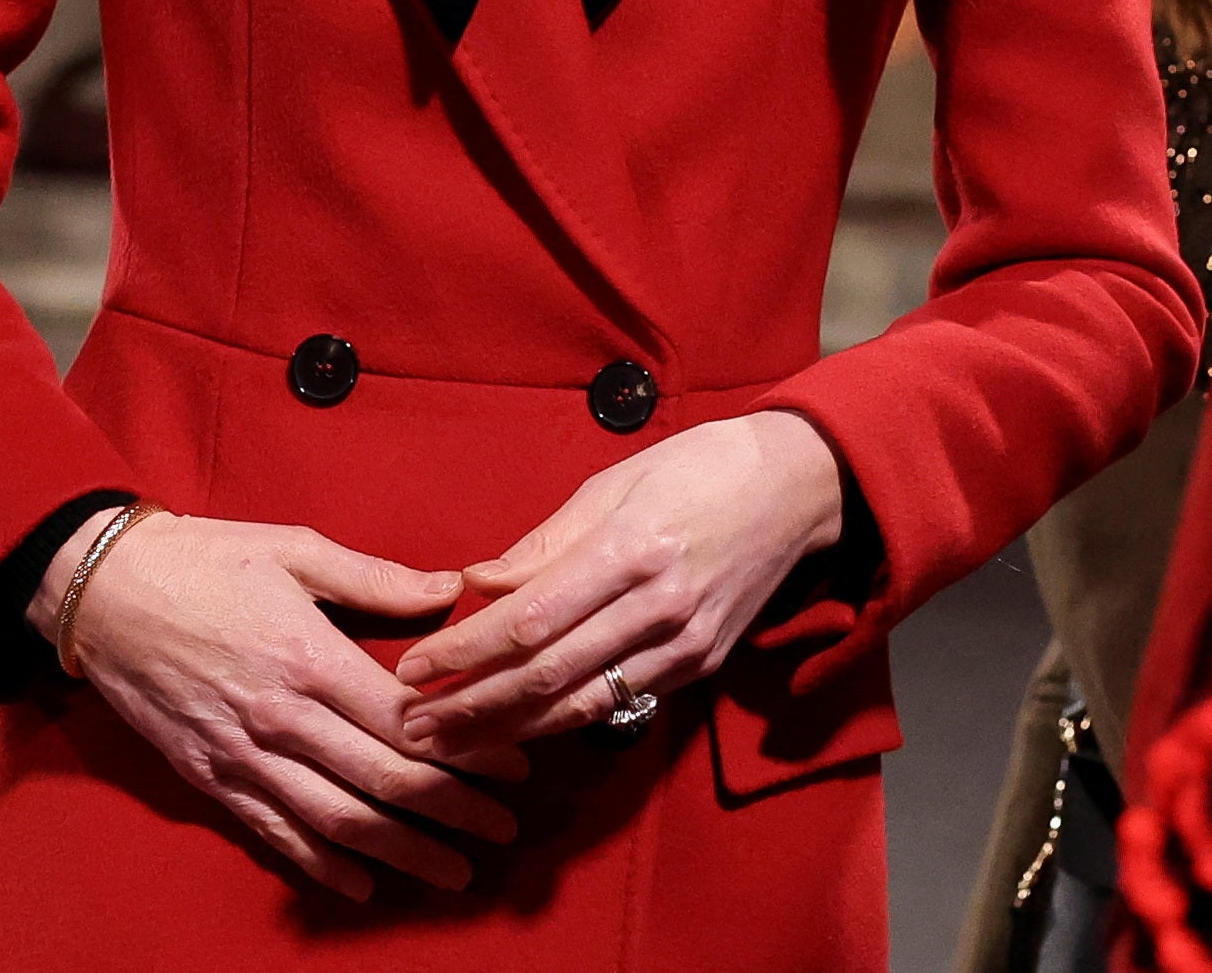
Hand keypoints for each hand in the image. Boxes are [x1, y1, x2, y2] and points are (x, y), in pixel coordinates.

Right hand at [37, 510, 529, 902]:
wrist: (102, 593)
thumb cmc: (206, 561)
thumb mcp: (297, 549)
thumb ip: (379, 579)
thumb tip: (452, 590)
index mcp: (311, 656)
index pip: (407, 720)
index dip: (468, 749)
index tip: (516, 767)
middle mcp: (280, 717)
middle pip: (383, 780)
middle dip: (452, 812)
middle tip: (502, 832)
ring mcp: (242, 755)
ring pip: (335, 820)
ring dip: (399, 851)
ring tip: (452, 872)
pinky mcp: (209, 778)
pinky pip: (273, 833)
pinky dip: (319, 865)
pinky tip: (362, 883)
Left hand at [397, 411, 846, 753]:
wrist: (799, 488)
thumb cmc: (700, 468)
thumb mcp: (616, 480)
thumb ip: (545, 542)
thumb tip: (476, 583)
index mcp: (631, 549)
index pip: (529, 620)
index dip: (464, 652)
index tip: (413, 667)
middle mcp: (659, 606)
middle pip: (546, 676)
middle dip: (471, 707)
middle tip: (411, 726)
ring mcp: (684, 643)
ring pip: (581, 705)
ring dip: (507, 730)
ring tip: (448, 744)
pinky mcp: (700, 665)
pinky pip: (619, 700)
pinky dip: (563, 720)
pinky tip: (519, 728)